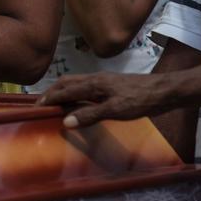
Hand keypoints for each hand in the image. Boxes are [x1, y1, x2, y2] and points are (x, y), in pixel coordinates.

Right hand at [38, 71, 174, 128]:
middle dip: (52, 93)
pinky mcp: (111, 86)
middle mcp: (95, 79)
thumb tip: (65, 121)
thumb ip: (90, 115)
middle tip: (41, 105)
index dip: (49, 99)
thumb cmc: (141, 100)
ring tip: (55, 103)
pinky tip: (78, 103)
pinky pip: (85, 87)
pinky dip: (74, 94)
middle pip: (66, 83)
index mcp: (93, 84)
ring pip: (76, 83)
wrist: (165, 91)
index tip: (36, 108)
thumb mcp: (115, 110)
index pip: (64, 90)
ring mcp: (103, 81)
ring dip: (62, 92)